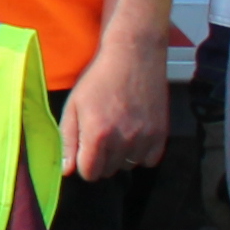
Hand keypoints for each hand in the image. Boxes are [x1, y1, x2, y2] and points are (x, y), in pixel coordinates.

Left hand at [61, 46, 169, 183]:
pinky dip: (142, 153)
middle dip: (101, 159)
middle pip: (108, 171)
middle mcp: (123, 140)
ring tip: (118, 131)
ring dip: (121, 156)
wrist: (133, 57)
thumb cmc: (99, 79)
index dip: (84, 165)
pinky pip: (150, 160)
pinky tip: (134, 135)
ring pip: (128, 166)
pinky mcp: (161, 133)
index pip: (89, 173)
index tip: (85, 152)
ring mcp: (145, 138)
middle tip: (101, 135)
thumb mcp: (73, 106)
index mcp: (97, 134)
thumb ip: (68, 140)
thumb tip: (67, 170)